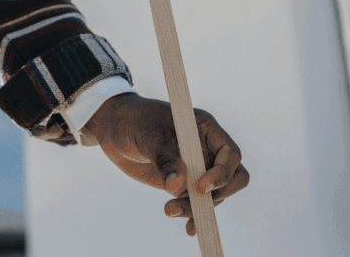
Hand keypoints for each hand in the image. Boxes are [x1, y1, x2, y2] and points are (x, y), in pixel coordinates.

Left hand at [81, 93, 248, 236]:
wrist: (116, 131)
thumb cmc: (134, 122)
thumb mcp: (147, 134)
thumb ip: (164, 158)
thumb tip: (178, 185)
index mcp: (204, 129)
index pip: (230, 153)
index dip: (222, 172)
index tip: (200, 186)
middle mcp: (206, 149)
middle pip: (232, 178)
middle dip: (216, 194)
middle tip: (191, 200)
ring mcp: (197, 167)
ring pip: (214, 195)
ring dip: (196, 208)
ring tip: (169, 209)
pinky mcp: (185, 183)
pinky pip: (199, 203)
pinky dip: (195, 216)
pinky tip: (189, 228)